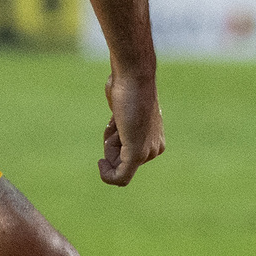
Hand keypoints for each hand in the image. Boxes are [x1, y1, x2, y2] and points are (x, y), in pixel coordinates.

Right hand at [100, 65, 163, 185]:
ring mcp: (147, 153)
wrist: (132, 77)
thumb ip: (123, 121)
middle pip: (121, 160)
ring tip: (117, 121)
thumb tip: (118, 120)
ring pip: (116, 163)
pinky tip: (100, 164)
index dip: (113, 142)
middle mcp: (154, 148)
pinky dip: (108, 176)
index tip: (114, 123)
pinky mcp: (137, 154)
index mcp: (154, 140)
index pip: (127, 154)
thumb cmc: (125, 87)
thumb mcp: (123, 107)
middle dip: (110, 144)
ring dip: (108, 143)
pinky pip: (121, 177)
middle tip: (115, 121)